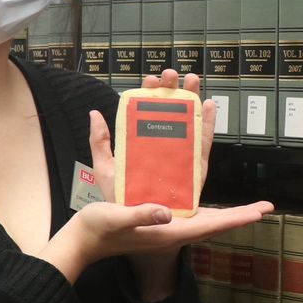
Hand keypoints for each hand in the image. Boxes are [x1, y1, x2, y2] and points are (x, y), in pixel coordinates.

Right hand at [41, 195, 273, 284]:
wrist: (81, 242)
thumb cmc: (97, 230)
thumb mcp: (117, 217)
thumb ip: (141, 214)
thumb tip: (167, 212)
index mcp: (167, 232)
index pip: (210, 225)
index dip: (236, 218)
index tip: (260, 212)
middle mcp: (172, 232)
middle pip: (215, 225)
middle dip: (240, 216)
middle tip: (266, 208)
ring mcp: (166, 230)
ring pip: (205, 222)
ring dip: (227, 215)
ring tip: (248, 208)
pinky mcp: (158, 224)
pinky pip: (191, 217)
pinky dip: (207, 210)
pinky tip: (209, 203)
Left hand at [88, 68, 216, 204]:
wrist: (131, 227)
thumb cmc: (118, 200)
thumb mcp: (105, 169)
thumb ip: (100, 142)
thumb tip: (94, 114)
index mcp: (143, 146)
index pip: (148, 115)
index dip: (150, 95)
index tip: (150, 79)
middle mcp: (163, 149)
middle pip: (171, 114)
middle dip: (172, 92)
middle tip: (171, 74)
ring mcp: (179, 158)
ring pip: (189, 124)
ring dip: (192, 100)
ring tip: (192, 81)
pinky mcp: (193, 172)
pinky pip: (203, 146)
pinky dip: (208, 125)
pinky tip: (208, 106)